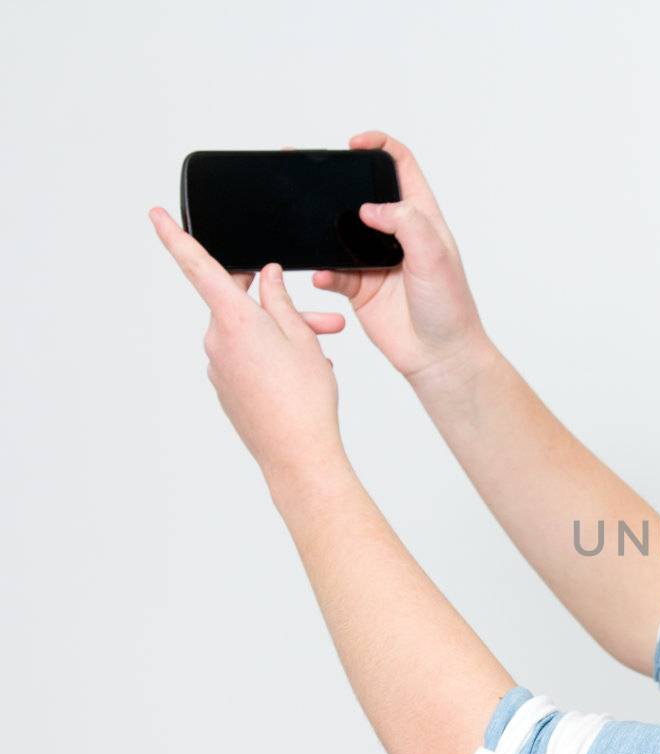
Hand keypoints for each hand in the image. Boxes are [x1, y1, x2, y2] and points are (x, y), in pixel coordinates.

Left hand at [148, 205, 347, 485]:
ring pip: (251, 333)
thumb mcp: (301, 337)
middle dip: (281, 306)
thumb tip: (266, 276)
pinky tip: (305, 373)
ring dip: (286, 334)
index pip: (197, 266)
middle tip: (325, 319)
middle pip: (244, 305)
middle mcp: (216, 340)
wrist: (297, 454)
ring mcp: (218, 366)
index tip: (156, 215)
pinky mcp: (226, 387)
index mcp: (233, 319)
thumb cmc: (304, 398)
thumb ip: (280, 300)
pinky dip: (274, 356)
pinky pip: (249, 357)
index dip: (175, 237)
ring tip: (325, 350)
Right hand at [295, 131, 491, 389]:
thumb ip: (407, 223)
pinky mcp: (358, 287)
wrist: (439, 356)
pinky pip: (331, 271)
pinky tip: (323, 276)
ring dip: (321, 230)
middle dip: (334, 182)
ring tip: (301, 225)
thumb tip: (370, 207)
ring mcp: (374, 260)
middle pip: (360, 194)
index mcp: (420, 217)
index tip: (355, 143)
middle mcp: (395, 234)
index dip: (379, 146)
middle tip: (306, 173)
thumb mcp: (436, 256)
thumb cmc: (450, 306)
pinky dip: (323, 271)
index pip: (400, 167)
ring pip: (338, 232)